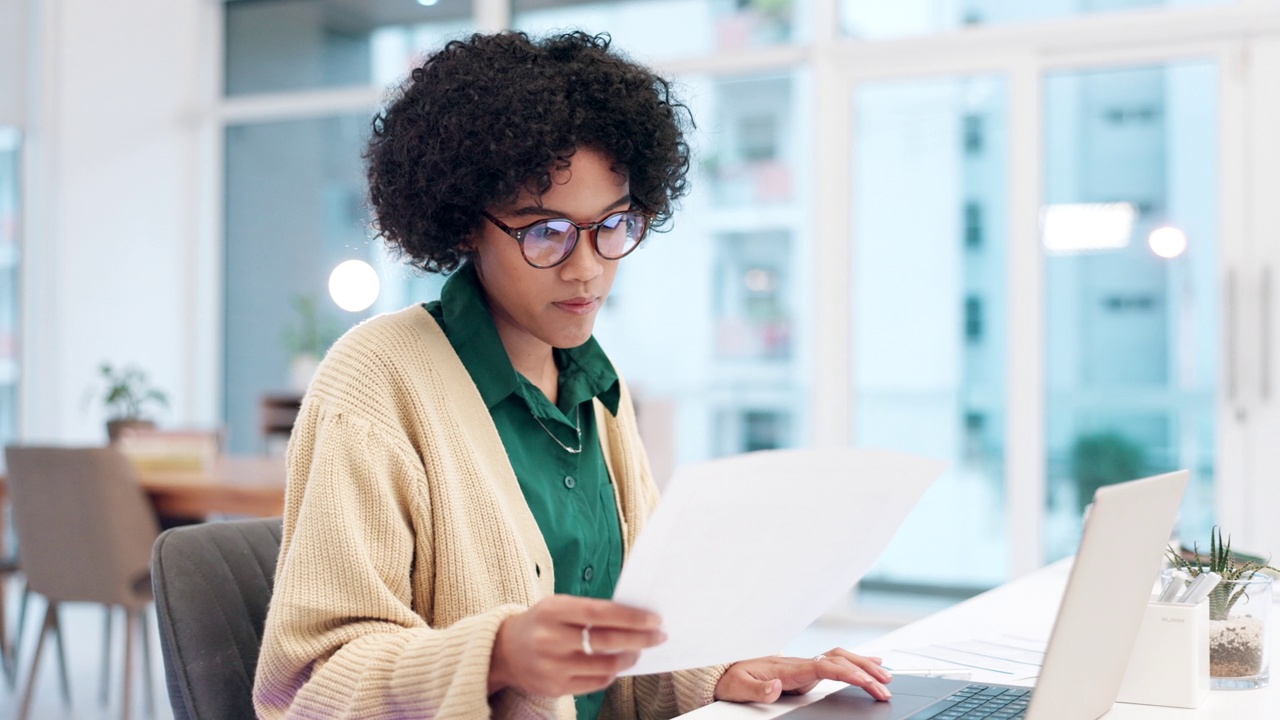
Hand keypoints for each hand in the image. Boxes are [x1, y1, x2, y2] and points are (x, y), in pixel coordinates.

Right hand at [489, 595, 666, 696]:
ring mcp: (552, 666)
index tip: (655, 619)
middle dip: (639, 639)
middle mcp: (550, 639)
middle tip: (659, 636)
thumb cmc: (542, 623)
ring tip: (640, 650)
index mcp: (553, 611)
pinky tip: (618, 664)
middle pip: (606, 641)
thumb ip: (590, 611)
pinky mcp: (555, 688)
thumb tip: (635, 619)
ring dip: (629, 657)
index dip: (631, 617)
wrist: (504, 651)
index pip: (600, 613)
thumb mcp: (559, 606)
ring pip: (604, 666)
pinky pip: (595, 684)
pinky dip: (612, 674)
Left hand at [714, 648, 892, 703]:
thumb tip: (776, 686)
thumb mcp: (739, 688)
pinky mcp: (806, 671)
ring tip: (886, 677)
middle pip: (839, 660)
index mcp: (788, 669)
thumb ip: (758, 690)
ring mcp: (804, 665)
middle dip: (865, 672)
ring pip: (841, 658)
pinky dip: (856, 662)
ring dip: (864, 665)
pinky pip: (836, 662)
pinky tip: (871, 664)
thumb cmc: (733, 679)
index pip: (825, 667)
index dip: (848, 673)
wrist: (725, 670)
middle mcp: (800, 664)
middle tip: (886, 687)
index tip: (867, 683)